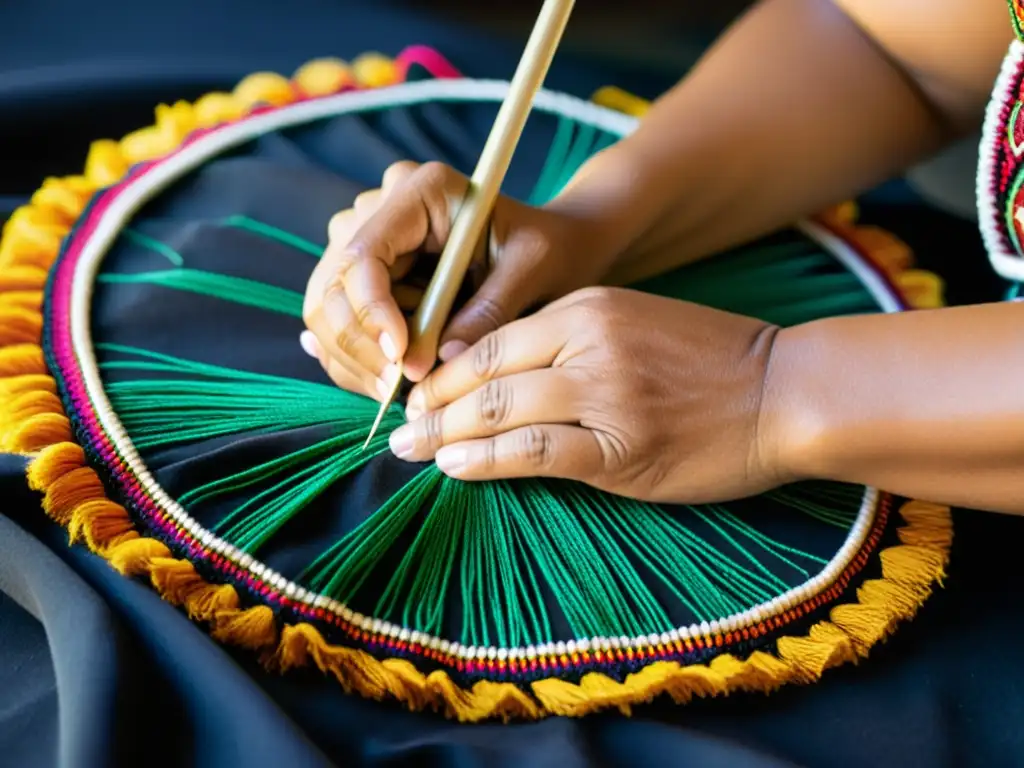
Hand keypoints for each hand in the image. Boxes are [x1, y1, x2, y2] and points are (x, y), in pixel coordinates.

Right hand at [301, 160, 617, 399]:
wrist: (552, 247)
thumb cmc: (549, 250)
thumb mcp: (532, 272)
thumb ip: (489, 310)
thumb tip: (441, 360)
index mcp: (422, 190)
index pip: (365, 252)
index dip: (372, 311)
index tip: (402, 358)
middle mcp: (382, 208)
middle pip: (333, 284)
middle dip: (360, 346)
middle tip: (398, 390)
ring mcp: (366, 239)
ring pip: (325, 309)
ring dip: (354, 360)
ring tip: (399, 392)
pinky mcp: (365, 274)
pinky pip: (338, 323)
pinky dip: (355, 359)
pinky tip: (387, 380)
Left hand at [387, 287, 791, 504]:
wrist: (785, 389)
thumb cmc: (709, 360)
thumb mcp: (633, 321)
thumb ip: (569, 340)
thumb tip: (500, 374)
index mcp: (587, 307)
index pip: (490, 338)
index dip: (443, 370)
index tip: (417, 392)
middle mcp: (588, 343)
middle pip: (483, 373)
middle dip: (430, 403)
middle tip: (396, 426)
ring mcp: (605, 395)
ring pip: (500, 411)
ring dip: (444, 433)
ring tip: (409, 449)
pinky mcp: (621, 448)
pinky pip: (535, 453)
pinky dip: (486, 461)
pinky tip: (454, 466)